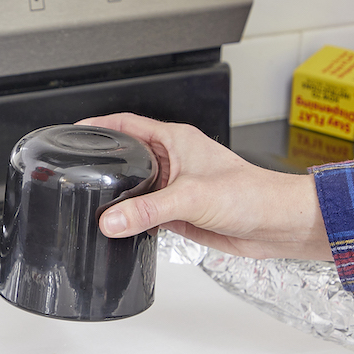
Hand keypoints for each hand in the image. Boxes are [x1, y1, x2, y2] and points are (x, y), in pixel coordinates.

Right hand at [78, 113, 332, 260]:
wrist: (277, 224)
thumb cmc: (251, 194)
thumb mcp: (191, 197)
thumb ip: (148, 209)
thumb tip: (112, 220)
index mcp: (176, 141)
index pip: (128, 124)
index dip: (101, 125)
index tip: (76, 132)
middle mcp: (175, 161)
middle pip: (129, 158)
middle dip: (106, 165)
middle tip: (79, 172)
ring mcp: (177, 188)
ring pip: (137, 189)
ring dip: (120, 198)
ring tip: (96, 203)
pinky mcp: (180, 212)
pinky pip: (147, 214)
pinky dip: (134, 221)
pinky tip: (123, 228)